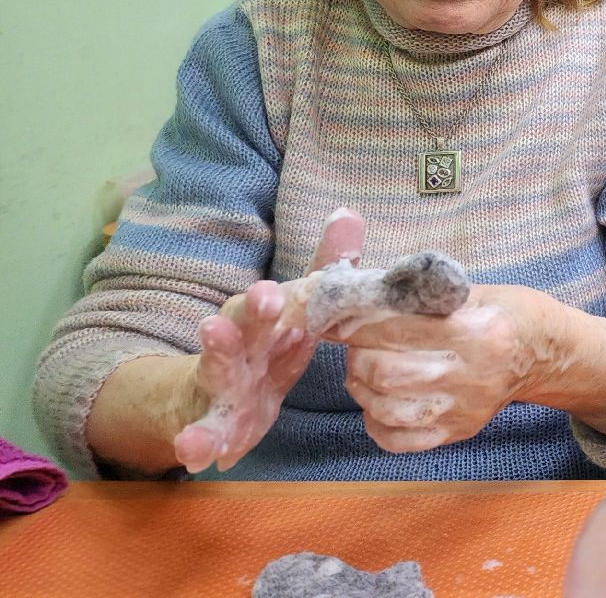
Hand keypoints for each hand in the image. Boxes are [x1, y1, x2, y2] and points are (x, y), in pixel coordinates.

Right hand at [173, 208, 365, 472]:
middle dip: (250, 313)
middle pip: (241, 326)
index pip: (271, 303)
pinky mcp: (211, 428)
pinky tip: (196, 452)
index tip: (277, 291)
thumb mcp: (296, 313)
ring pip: (214, 372)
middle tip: (263, 300)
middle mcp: (238, 347)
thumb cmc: (268, 349)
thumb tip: (349, 213)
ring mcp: (219, 387)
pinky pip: (201, 436)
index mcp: (264, 322)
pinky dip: (196, 443)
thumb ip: (324, 268)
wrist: (214, 404)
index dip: (275, 297)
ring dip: (215, 357)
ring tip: (212, 338)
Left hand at [327, 284, 555, 453]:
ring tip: (363, 370)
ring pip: (385, 408)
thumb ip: (422, 298)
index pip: (398, 329)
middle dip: (358, 355)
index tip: (344, 317)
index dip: (360, 322)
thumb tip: (363, 301)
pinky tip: (378, 403)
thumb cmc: (506, 314)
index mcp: (476, 332)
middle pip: (386, 373)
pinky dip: (376, 423)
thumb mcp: (473, 292)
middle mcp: (469, 376)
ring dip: (361, 387)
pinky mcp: (457, 431)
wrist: (546, 354)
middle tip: (355, 343)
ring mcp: (462, 410)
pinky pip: (399, 440)